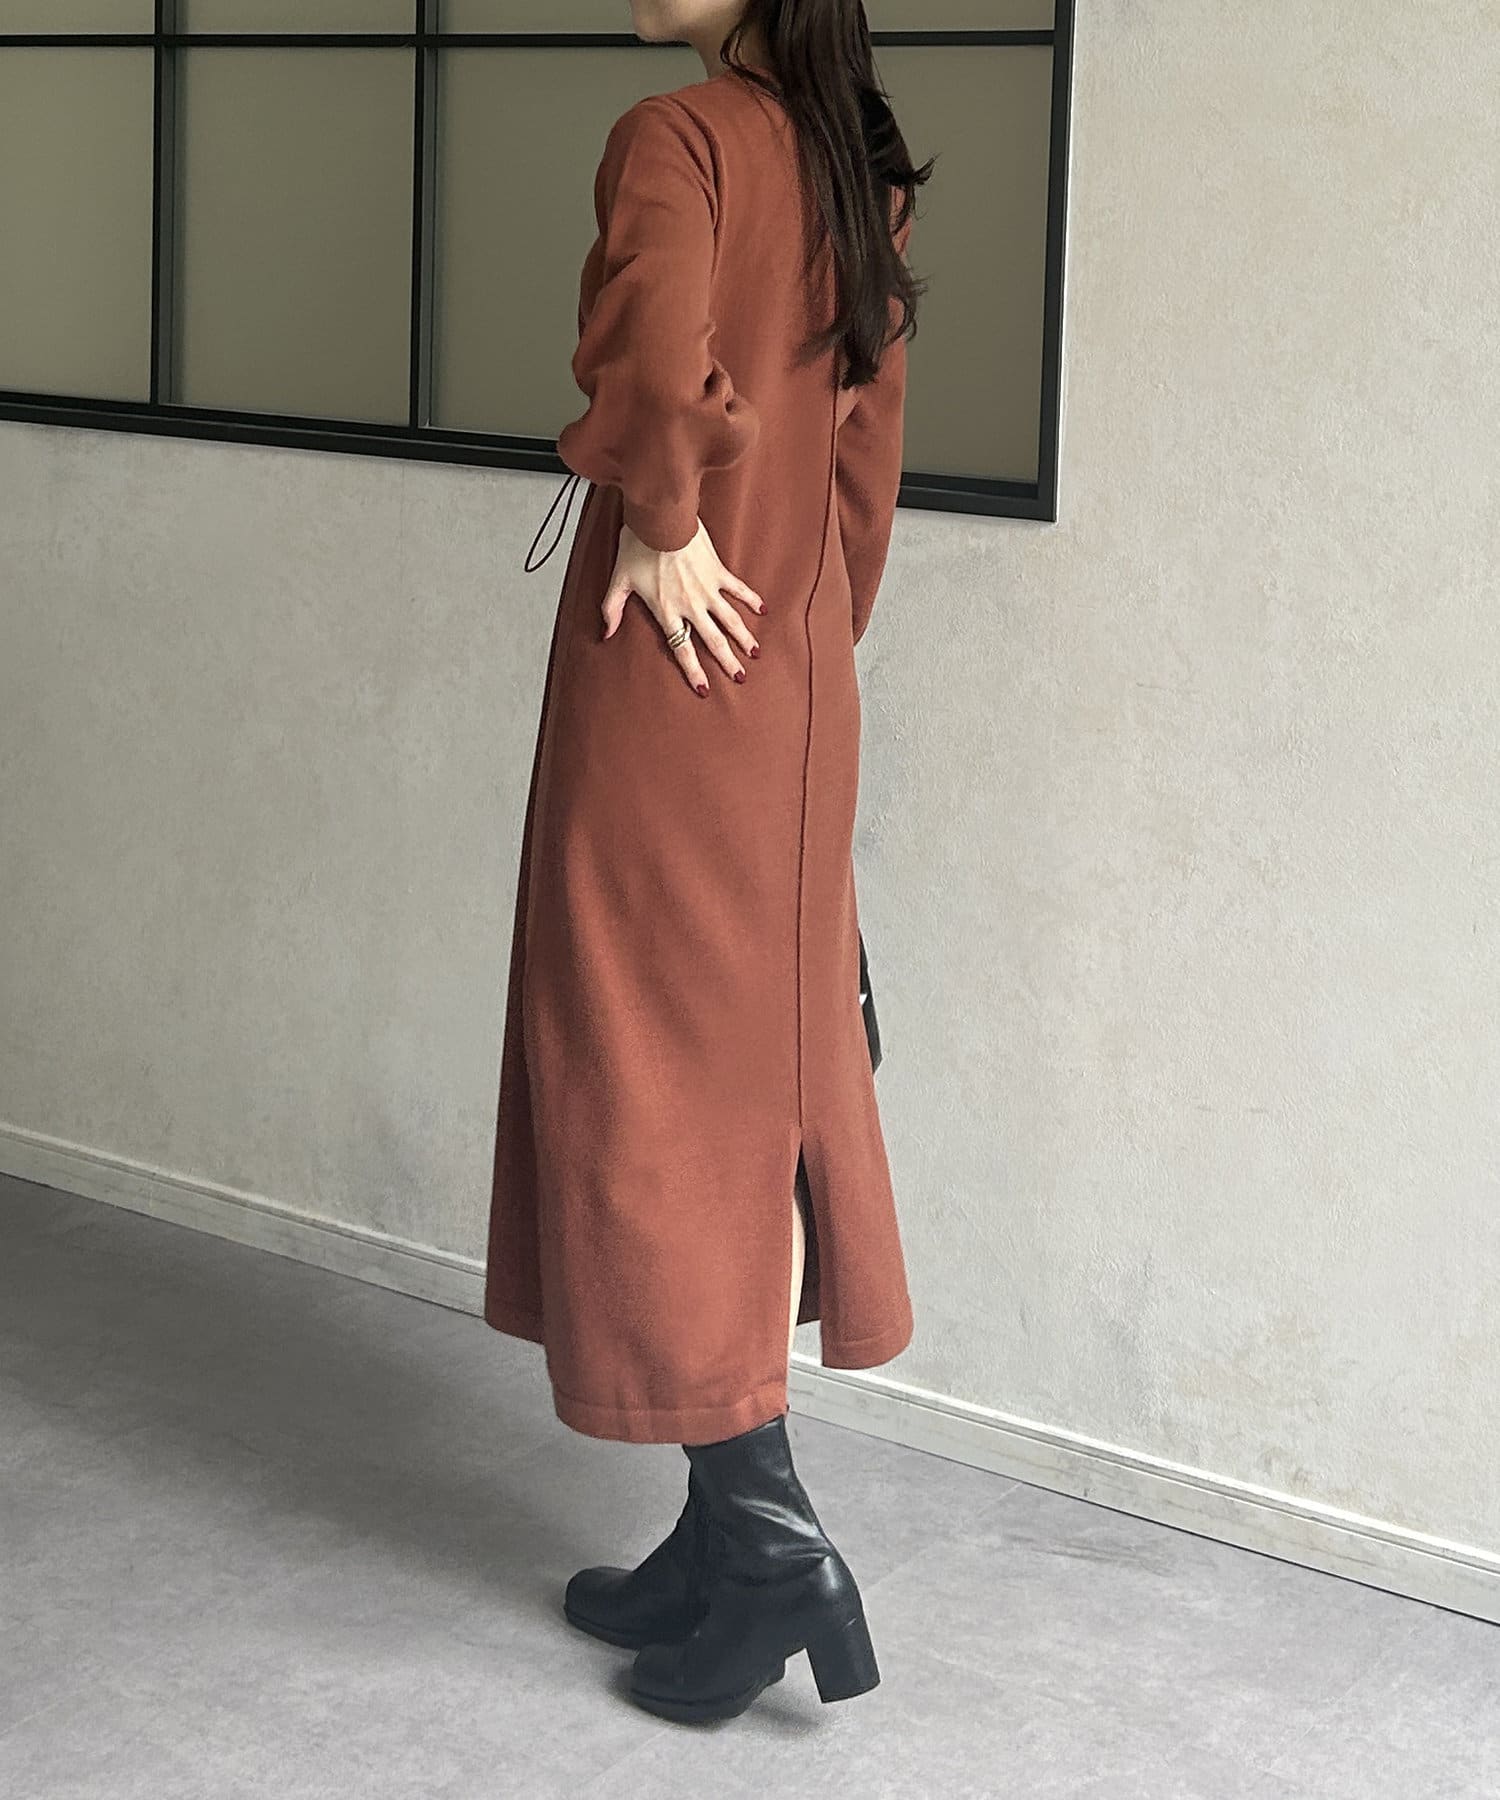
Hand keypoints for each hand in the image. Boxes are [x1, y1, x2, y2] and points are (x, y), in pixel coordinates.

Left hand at [600, 518, 764, 695]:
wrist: (661, 518)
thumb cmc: (638, 545)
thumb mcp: (618, 579)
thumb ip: (610, 609)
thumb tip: (605, 634)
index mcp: (667, 611)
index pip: (682, 649)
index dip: (693, 671)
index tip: (705, 688)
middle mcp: (691, 605)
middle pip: (713, 641)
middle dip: (727, 662)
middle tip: (739, 677)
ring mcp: (707, 589)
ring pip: (730, 620)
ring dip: (744, 638)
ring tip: (754, 653)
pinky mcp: (718, 571)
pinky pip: (738, 589)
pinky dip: (750, 599)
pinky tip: (762, 610)